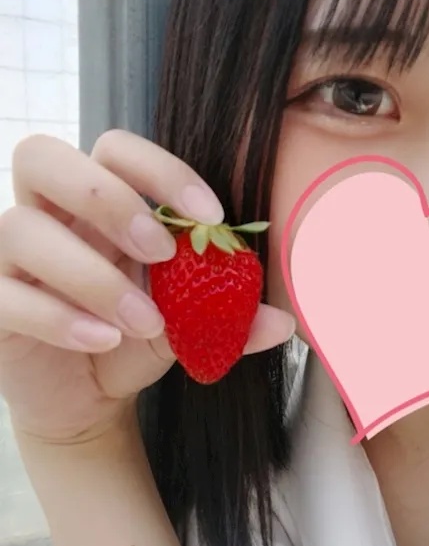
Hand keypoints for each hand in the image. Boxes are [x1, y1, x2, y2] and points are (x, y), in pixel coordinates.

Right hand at [0, 130, 293, 441]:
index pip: (113, 147)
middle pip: (41, 156)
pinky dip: (58, 317)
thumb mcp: (190, 324)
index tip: (212, 214)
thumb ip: (230, 315)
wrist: (89, 398)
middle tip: (162, 250)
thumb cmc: (136, 339)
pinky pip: (6, 295)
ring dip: (93, 274)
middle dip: (107, 197)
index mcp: (97, 202)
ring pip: (21, 228)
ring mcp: (9, 258)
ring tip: (145, 321)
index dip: (160, 169)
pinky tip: (103, 342)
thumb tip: (284, 321)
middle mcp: (47, 215)